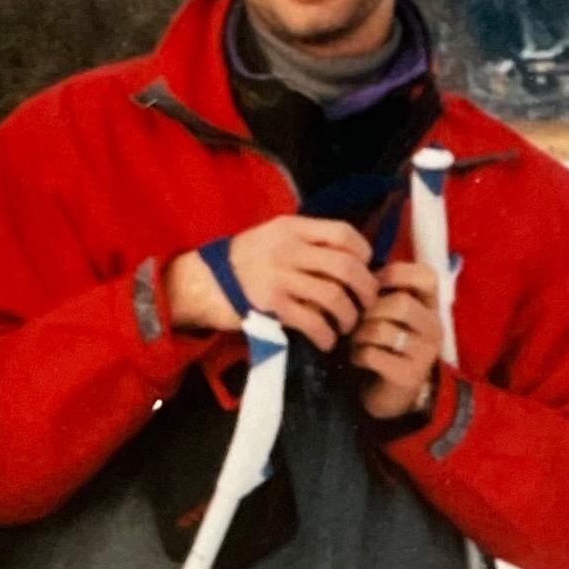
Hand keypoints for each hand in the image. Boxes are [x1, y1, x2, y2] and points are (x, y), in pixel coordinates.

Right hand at [165, 217, 378, 353]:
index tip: (368, 267)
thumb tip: (350, 258)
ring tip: (348, 324)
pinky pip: (311, 321)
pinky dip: (326, 334)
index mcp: (291, 227)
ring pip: (334, 295)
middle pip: (346, 266)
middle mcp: (287, 249)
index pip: (342, 232)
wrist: (198, 282)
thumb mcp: (272, 237)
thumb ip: (306, 241)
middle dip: (366, 288)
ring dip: (349, 315)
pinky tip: (327, 341)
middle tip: (369, 302)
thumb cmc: (242, 260)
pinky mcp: (270, 306)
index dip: (363, 251)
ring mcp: (279, 277)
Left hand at [347, 262, 442, 420]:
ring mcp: (424, 353)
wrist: (396, 394)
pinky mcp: (407, 375)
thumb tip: (360, 271)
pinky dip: (357, 355)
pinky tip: (358, 359)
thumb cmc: (390, 346)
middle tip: (358, 321)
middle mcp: (434, 327)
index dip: (396, 274)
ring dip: (359, 335)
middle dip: (370, 310)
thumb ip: (386, 293)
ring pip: (383, 329)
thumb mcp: (395, 316)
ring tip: (356, 341)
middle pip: (401, 303)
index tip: (375, 286)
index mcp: (432, 306)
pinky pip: (372, 355)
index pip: (427, 276)